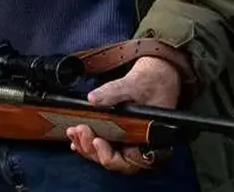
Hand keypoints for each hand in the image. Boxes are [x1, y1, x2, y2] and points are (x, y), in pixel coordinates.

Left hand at [66, 55, 181, 174]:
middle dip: (91, 149)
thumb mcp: (136, 84)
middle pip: (112, 159)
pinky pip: (104, 141)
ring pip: (105, 152)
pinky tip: (77, 135)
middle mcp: (138, 146)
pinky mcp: (120, 132)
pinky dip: (89, 140)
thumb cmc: (155, 80)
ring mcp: (128, 140)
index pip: (126, 162)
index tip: (95, 140)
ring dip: (87, 145)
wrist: (160, 71)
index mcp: (148, 141)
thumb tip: (93, 99)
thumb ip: (115, 92)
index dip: (108, 155)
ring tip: (73, 131)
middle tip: (78, 131)